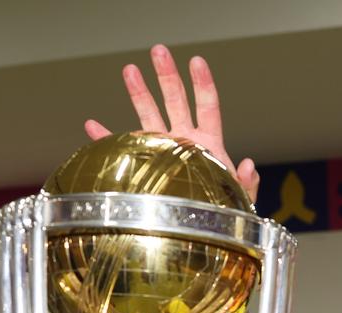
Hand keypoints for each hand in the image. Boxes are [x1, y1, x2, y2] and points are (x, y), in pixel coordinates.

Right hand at [84, 44, 259, 202]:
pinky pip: (123, 149)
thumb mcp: (241, 202)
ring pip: (150, 115)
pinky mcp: (145, 166)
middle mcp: (185, 141)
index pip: (208, 107)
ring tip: (130, 69)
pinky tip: (92, 126)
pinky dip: (106, 138)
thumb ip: (247, 184)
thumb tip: (250, 164)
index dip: (202, 84)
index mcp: (209, 144)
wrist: (201, 232)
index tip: (196, 61)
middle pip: (175, 100)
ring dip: (139, 94)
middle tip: (159, 50)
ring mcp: (164, 150)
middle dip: (167, 75)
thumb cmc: (224, 218)